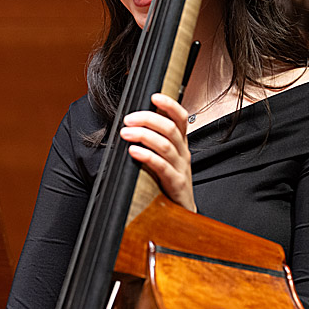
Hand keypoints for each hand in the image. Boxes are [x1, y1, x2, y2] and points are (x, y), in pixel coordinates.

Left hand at [120, 92, 195, 211]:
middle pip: (170, 128)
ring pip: (165, 145)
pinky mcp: (176, 184)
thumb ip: (155, 140)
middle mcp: (183, 153)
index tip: (154, 96)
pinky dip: (147, 156)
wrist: (182, 212)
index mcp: (181, 143)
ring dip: (143, 135)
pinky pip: (162, 167)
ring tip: (125, 133)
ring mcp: (181, 168)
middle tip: (128, 119)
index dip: (169, 105)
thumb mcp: (166, 157)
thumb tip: (133, 123)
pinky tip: (134, 151)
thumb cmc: (169, 181)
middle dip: (148, 119)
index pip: (181, 118)